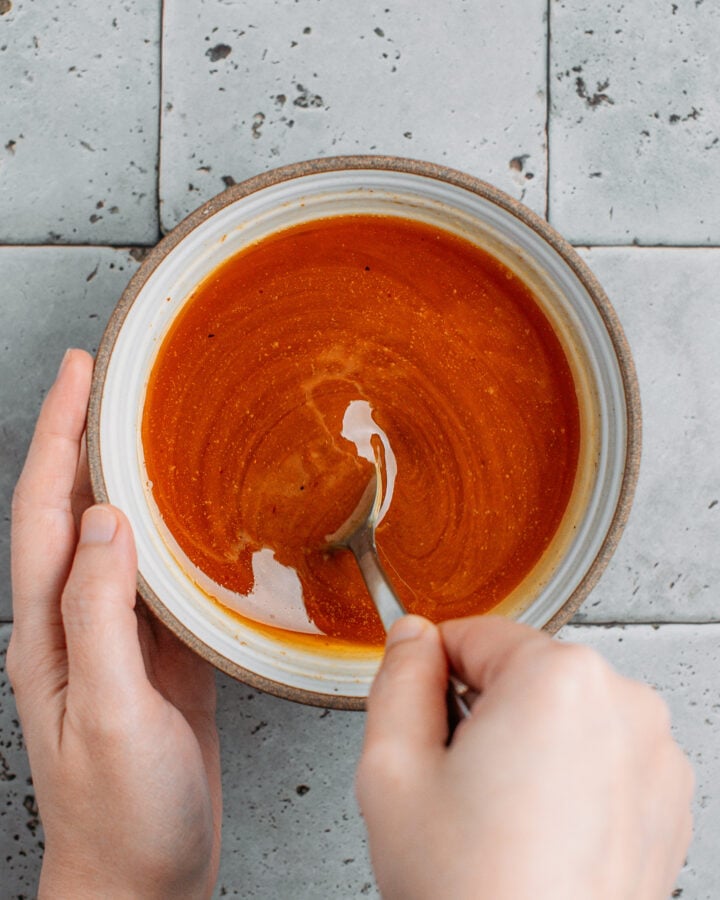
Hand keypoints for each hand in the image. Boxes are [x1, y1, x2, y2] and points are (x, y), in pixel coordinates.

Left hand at [8, 350, 221, 898]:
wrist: (143, 878)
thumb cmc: (121, 813)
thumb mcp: (107, 710)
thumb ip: (100, 614)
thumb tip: (107, 521)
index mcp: (48, 631)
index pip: (44, 510)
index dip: (57, 435)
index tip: (78, 376)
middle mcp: (75, 623)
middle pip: (73, 509)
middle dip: (82, 437)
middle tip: (109, 380)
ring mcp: (117, 638)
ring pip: (116, 535)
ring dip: (126, 473)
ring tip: (149, 426)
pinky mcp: (160, 656)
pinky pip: (161, 575)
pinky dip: (172, 529)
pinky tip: (194, 515)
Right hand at [357, 615, 692, 899]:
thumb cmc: (471, 892)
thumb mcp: (392, 769)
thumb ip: (398, 679)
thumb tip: (413, 636)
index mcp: (559, 677)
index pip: (473, 633)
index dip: (433, 677)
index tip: (425, 724)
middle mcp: (624, 702)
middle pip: (522, 671)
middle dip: (483, 711)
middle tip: (460, 786)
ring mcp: (655, 752)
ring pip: (561, 713)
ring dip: (528, 743)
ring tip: (503, 816)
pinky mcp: (668, 798)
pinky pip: (601, 754)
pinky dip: (569, 777)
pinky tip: (543, 832)